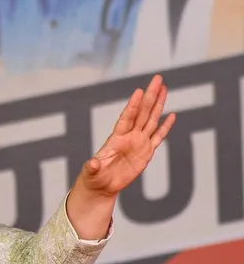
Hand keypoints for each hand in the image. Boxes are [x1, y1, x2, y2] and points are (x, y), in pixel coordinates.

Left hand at [82, 74, 175, 196]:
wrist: (102, 185)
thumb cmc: (94, 176)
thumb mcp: (92, 172)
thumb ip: (93, 167)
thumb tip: (92, 164)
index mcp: (116, 138)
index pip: (127, 118)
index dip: (133, 105)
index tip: (139, 91)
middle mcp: (129, 136)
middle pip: (142, 113)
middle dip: (150, 96)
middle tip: (158, 79)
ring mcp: (138, 143)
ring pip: (151, 120)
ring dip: (158, 105)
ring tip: (164, 88)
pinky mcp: (146, 153)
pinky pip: (158, 137)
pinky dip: (165, 127)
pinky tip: (172, 115)